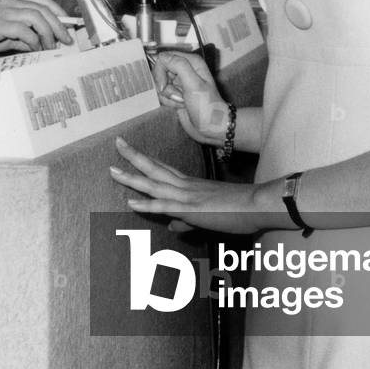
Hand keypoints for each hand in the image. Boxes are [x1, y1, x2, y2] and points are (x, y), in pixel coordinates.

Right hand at [0, 0, 71, 59]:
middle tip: (65, 40)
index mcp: (12, 2)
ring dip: (47, 33)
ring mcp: (2, 11)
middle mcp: (9, 2)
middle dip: (58, 25)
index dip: (59, 13)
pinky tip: (35, 48)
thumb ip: (24, 37)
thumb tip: (43, 44)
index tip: (68, 27)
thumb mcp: (5, 38)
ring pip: (35, 16)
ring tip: (51, 47)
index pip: (43, 1)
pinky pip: (22, 29)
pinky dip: (32, 39)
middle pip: (43, 8)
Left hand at [110, 137, 266, 233]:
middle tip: (116, 142)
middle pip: (154, 167)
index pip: (162, 168)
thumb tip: (172, 226)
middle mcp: (185, 185)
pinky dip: (146, 204)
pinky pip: (164, 206)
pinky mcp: (191, 209)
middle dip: (133, 156)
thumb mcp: (208, 214)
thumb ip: (187, 220)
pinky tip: (130, 201)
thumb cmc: (237, 208)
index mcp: (189, 184)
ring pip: (153, 184)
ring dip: (132, 177)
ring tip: (113, 169)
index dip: (145, 160)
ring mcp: (187, 196)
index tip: (130, 150)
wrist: (256, 204)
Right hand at [152, 51, 228, 144]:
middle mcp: (185, 70)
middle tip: (177, 95)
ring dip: (168, 95)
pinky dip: (168, 101)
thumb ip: (179, 66)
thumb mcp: (194, 84)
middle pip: (160, 71)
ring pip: (160, 84)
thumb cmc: (208, 106)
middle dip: (165, 86)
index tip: (164, 85)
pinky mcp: (176, 93)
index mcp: (191, 62)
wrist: (211, 127)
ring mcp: (180, 82)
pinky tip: (180, 105)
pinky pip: (162, 94)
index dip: (160, 71)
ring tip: (181, 101)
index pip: (164, 58)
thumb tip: (163, 56)